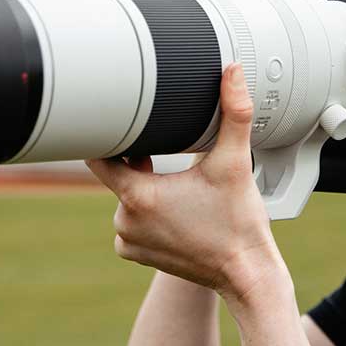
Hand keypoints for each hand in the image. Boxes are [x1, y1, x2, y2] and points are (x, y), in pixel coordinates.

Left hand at [86, 63, 287, 305]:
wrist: (246, 273)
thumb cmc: (239, 222)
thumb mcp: (235, 162)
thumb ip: (233, 114)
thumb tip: (233, 72)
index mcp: (138, 196)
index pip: (99, 156)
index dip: (111, 138)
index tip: (124, 126)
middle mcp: (125, 221)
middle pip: (117, 175)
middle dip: (140, 164)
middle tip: (172, 161)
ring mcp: (128, 240)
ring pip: (124, 198)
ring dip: (143, 188)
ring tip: (176, 187)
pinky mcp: (135, 254)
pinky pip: (129, 223)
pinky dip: (145, 214)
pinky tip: (172, 211)